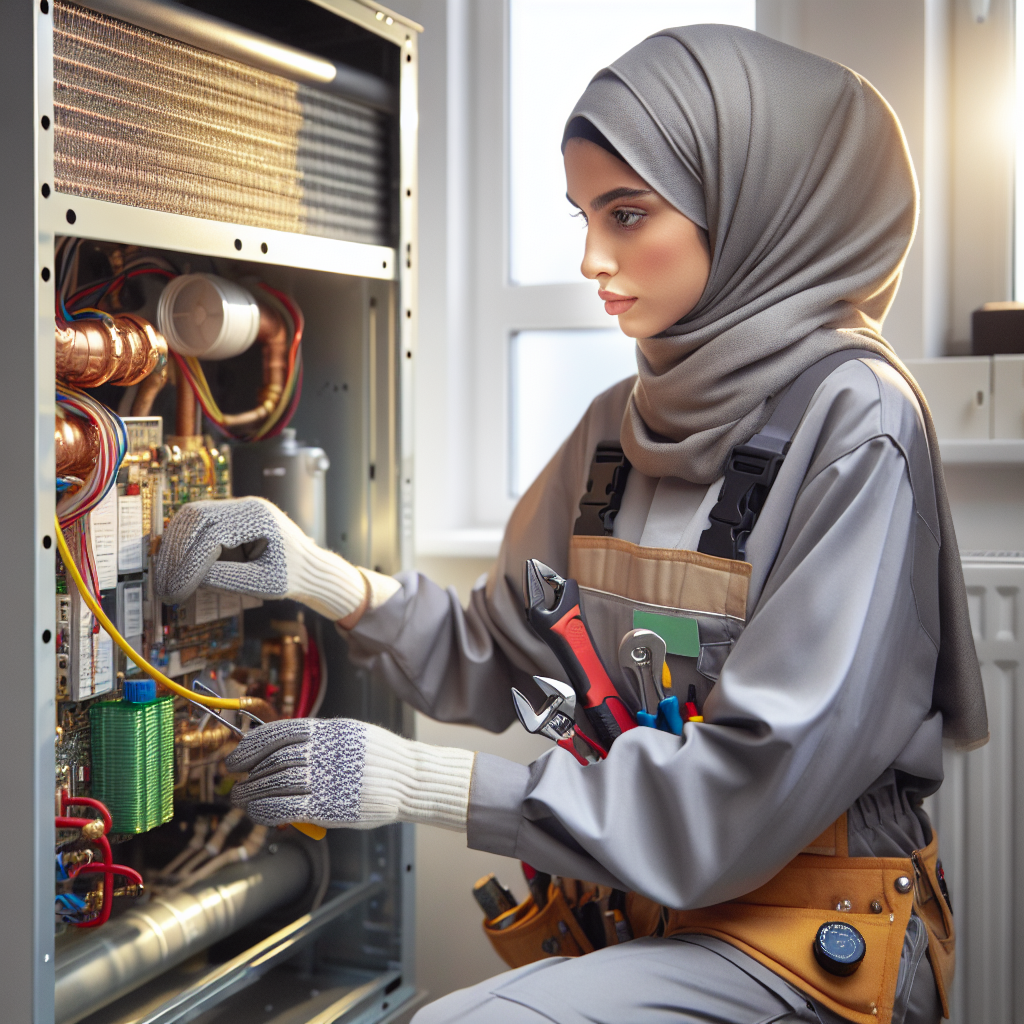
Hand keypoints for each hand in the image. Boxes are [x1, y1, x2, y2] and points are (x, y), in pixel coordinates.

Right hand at [154, 496, 299, 602]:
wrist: (309, 567)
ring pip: (192, 517)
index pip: (213, 534)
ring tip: (167, 578)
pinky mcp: (229, 518)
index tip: (177, 590)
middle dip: (176, 552)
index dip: (190, 563)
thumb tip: (190, 578)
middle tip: (166, 585)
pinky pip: (198, 524)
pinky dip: (184, 543)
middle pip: (196, 517)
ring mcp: (237, 509)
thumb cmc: (292, 576)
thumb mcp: (264, 583)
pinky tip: (176, 567)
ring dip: (175, 546)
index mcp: (259, 518)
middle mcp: (246, 506)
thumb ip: (228, 579)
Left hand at [225, 718, 474, 831]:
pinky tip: (258, 812)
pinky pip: (284, 807)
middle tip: (236, 781)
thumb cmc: (382, 759)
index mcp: (329, 731)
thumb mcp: (351, 735)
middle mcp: (324, 751)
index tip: (236, 756)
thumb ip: (319, 739)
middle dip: (248, 772)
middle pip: (272, 760)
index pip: (278, 732)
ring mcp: (326, 779)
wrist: (412, 779)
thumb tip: (280, 747)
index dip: (251, 745)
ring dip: (250, 793)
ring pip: (273, 783)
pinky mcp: (328, 806)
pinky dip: (264, 810)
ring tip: (241, 799)